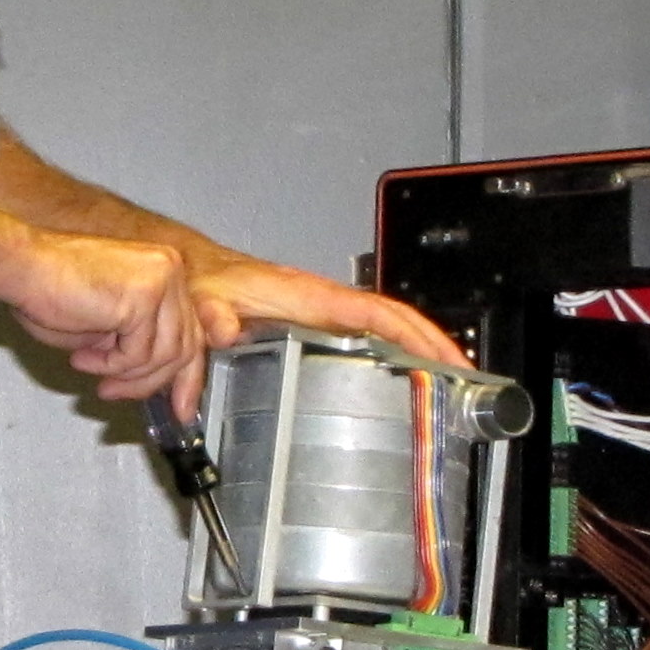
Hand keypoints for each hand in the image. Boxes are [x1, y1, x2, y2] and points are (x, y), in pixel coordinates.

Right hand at [0, 230, 201, 402]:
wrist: (23, 267)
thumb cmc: (50, 289)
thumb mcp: (106, 327)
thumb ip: (136, 346)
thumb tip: (154, 380)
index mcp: (163, 272)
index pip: (191, 331)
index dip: (187, 376)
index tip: (180, 406)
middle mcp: (169, 270)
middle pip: (186, 346)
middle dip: (153, 383)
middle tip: (120, 395)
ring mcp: (162, 281)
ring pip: (165, 356)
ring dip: (126, 375)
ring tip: (93, 371)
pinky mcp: (145, 296)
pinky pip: (139, 353)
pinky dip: (110, 365)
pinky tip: (84, 357)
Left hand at [183, 251, 464, 370]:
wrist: (186, 269)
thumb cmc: (200, 279)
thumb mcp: (201, 299)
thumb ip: (209, 316)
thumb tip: (223, 330)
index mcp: (305, 296)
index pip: (375, 312)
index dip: (414, 335)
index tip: (444, 357)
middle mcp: (319, 302)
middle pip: (392, 318)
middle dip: (432, 344)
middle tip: (463, 376)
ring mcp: (318, 312)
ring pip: (381, 324)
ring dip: (416, 346)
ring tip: (444, 380)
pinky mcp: (310, 321)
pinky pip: (362, 332)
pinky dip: (389, 348)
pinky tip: (397, 373)